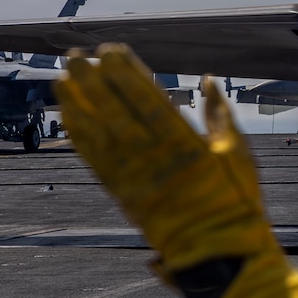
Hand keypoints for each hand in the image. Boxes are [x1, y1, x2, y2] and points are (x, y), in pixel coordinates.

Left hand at [55, 44, 276, 274]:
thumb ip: (220, 113)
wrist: (214, 248)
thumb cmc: (232, 198)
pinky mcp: (121, 191)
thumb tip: (209, 79)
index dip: (126, 73)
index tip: (111, 50)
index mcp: (184, 142)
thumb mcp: (236, 151)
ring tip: (61, 78)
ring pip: (97, 132)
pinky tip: (68, 115)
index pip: (147, 99)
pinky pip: (93, 158)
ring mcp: (132, 174)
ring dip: (77, 104)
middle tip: (76, 56)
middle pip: (115, 111)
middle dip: (93, 81)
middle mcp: (152, 155)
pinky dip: (78, 135)